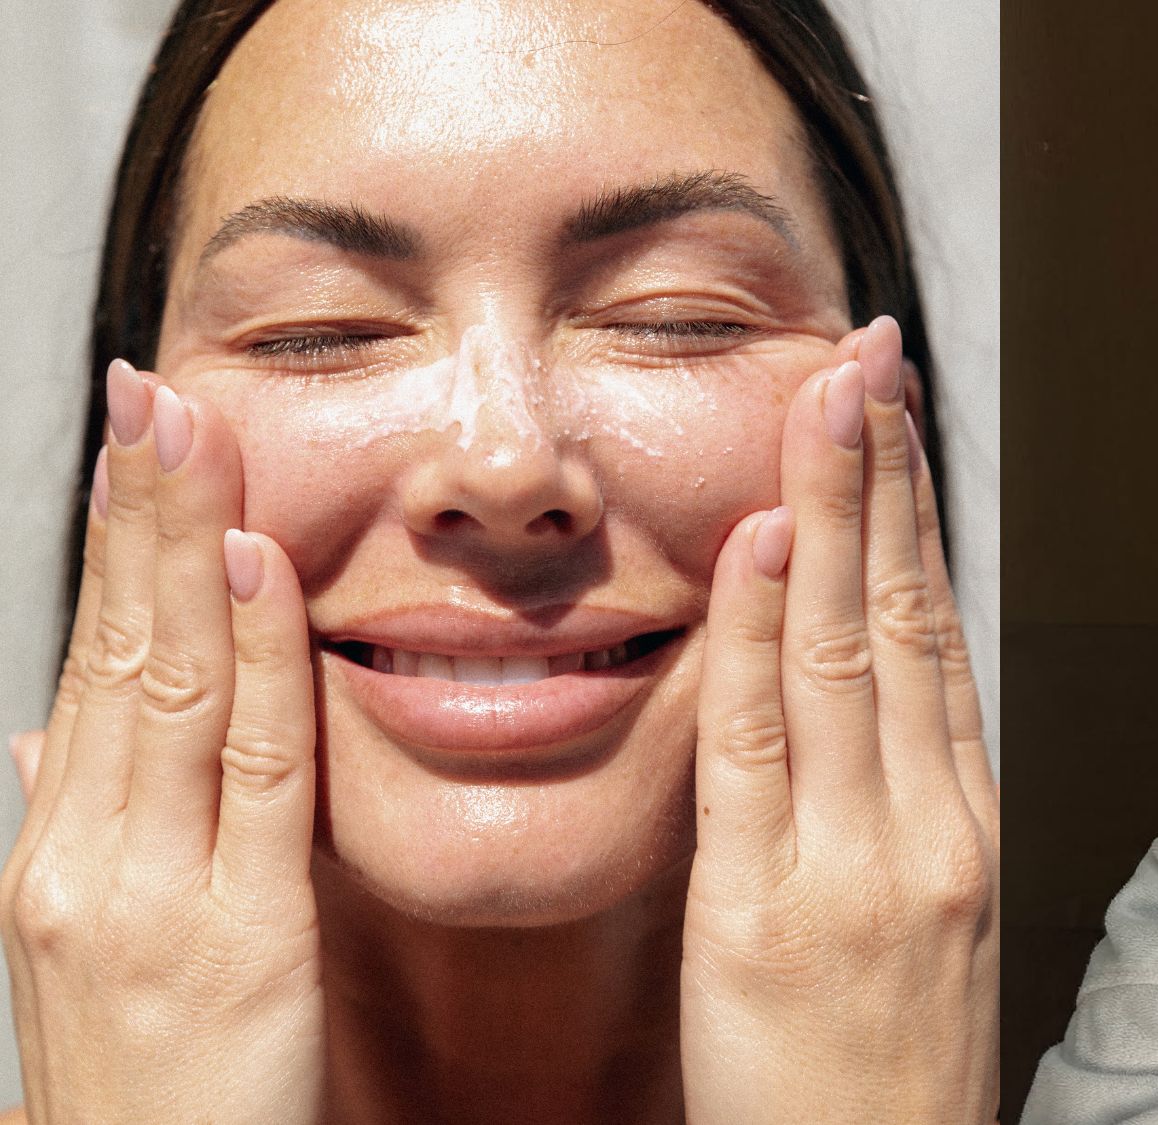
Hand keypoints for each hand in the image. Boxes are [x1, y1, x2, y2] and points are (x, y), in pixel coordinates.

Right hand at [0, 363, 323, 1122]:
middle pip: (117, 652)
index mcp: (59, 853)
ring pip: (170, 683)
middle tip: (150, 389)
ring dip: (181, 546)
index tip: (135, 443)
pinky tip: (258, 570)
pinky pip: (255, 769)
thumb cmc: (151, 1079)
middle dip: (134, 513)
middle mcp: (81, 859)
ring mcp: (145, 894)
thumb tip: (39, 737)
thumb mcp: (92, 945)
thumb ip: (83, 830)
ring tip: (188, 432)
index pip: (93, 667)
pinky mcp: (231, 934)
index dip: (114, 548)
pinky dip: (256, 659)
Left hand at [680, 315, 998, 1124]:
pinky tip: (758, 546)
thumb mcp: (923, 927)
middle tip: (867, 355)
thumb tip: (864, 704)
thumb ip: (896, 808)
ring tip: (824, 397)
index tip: (896, 417)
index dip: (916, 512)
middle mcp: (925, 822)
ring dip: (829, 510)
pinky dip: (760, 637)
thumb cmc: (886, 1075)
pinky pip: (760, 747)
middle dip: (884, 471)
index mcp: (958, 822)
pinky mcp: (769, 909)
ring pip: (843, 650)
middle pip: (903, 612)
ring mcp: (858, 860)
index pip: (935, 633)